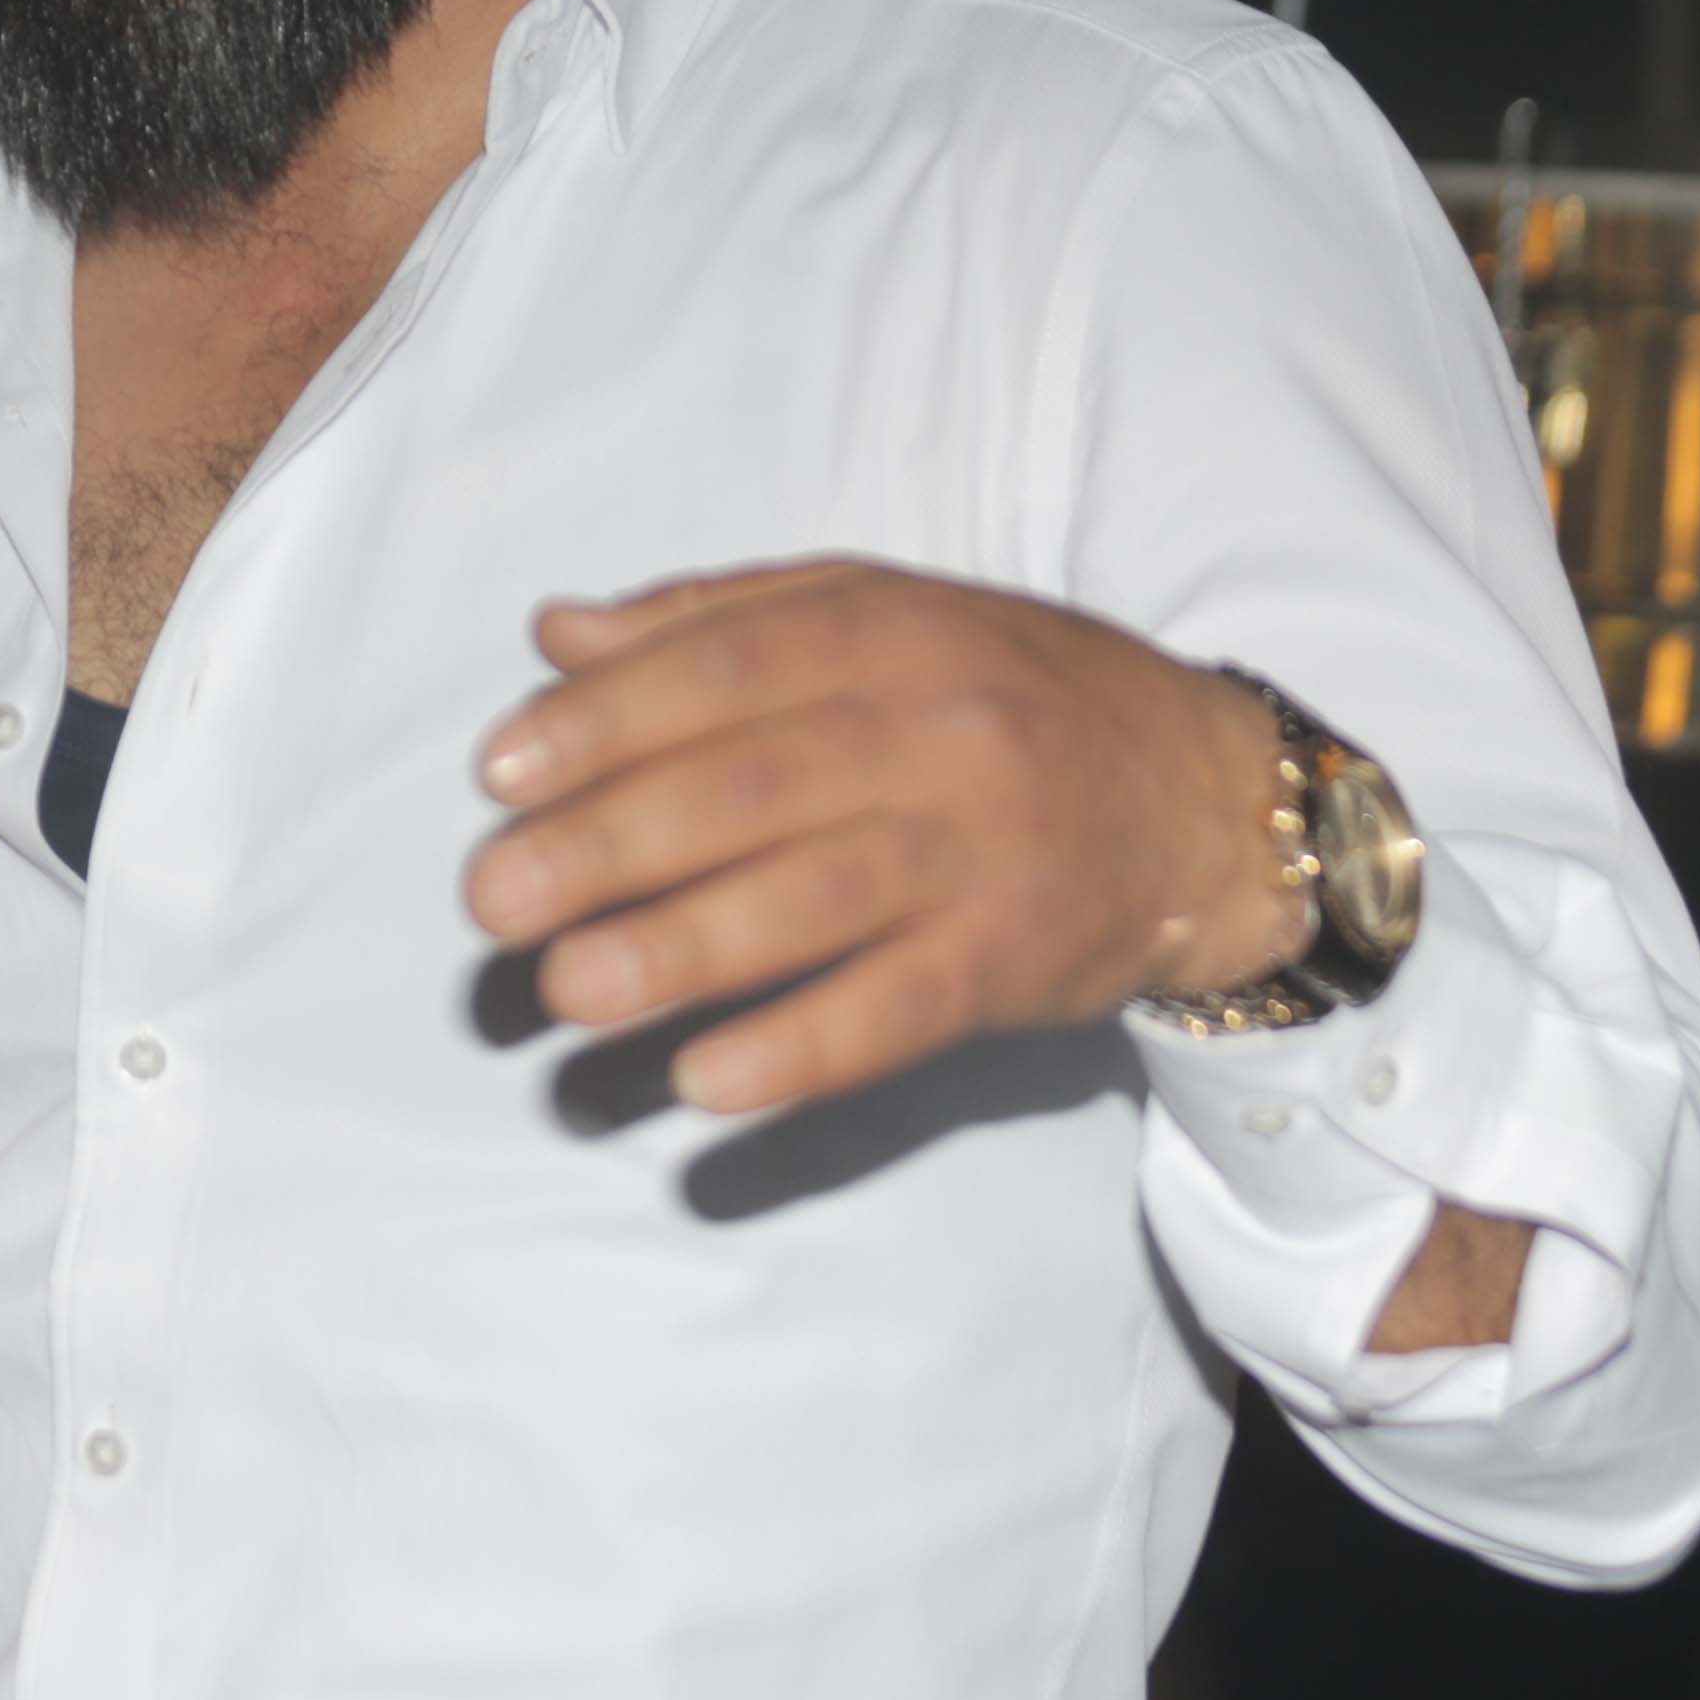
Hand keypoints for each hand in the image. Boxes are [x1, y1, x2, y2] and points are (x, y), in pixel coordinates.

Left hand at [462, 560, 1307, 1115]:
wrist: (1205, 799)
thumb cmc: (1011, 698)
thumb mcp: (880, 615)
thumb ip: (716, 621)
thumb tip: (558, 638)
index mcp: (885, 631)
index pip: (724, 669)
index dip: (604, 721)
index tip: (498, 774)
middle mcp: (936, 730)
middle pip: (751, 785)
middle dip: (608, 843)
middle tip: (494, 899)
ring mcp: (979, 850)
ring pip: (814, 899)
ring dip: (679, 951)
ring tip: (567, 989)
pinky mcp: (1013, 960)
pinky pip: (897, 1009)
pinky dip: (799, 1049)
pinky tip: (703, 1083)